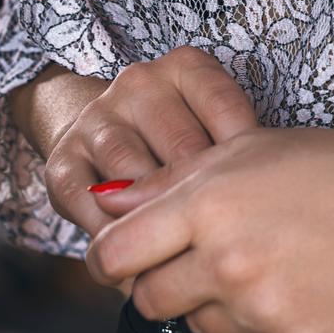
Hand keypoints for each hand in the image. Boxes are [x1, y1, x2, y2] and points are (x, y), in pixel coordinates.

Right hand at [41, 45, 259, 292]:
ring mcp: (97, 121)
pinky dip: (121, 242)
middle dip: (207, 201)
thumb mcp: (210, 125)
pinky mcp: (64, 163)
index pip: (226, 110)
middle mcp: (138, 84)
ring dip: (162, 223)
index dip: (245, 162)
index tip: (258, 201)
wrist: (96, 130)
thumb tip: (269, 200)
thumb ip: (233, 151)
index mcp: (184, 67)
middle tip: (231, 242)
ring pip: (137, 179)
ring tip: (189, 258)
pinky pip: (95, 211)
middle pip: (184, 148)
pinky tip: (144, 265)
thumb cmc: (174, 137)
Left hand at [84, 127, 333, 332]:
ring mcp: (261, 310)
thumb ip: (171, 183)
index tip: (124, 258)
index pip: (115, 255)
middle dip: (164, 282)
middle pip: (149, 300)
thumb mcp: (248, 151)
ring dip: (217, 304)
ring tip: (267, 264)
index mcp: (207, 205)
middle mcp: (227, 262)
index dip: (111, 259)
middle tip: (206, 258)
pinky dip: (260, 328)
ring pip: (199, 327)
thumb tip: (108, 205)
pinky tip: (296, 288)